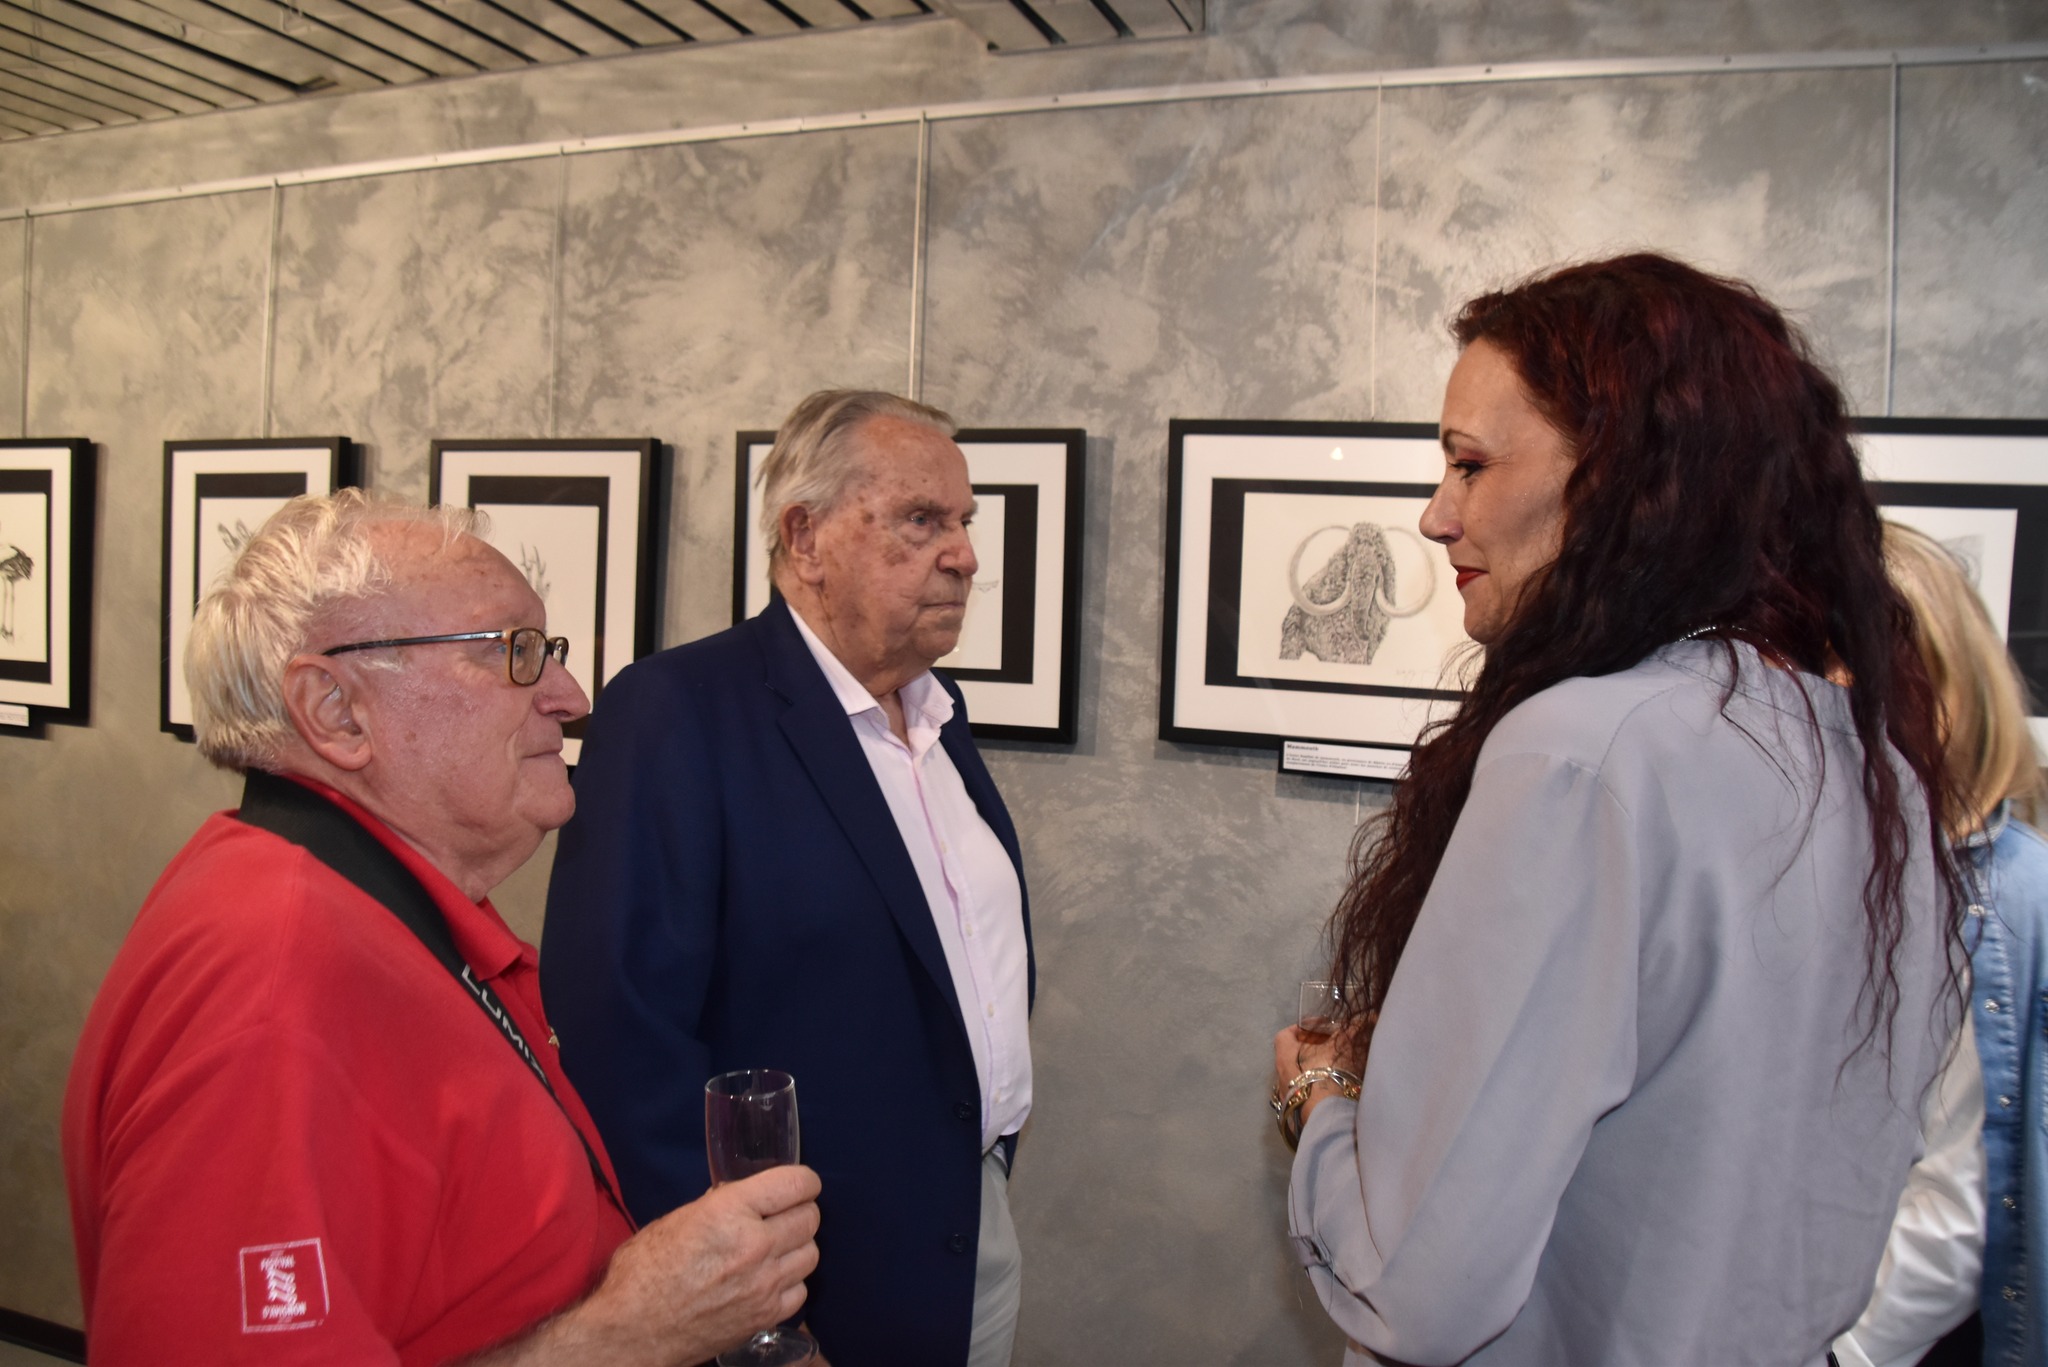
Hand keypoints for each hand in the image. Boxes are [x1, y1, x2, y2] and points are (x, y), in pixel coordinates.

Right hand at [466, 1165, 820, 1366]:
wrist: (631, 1332)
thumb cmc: (642, 1273)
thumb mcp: (675, 1221)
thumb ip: (717, 1205)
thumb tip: (743, 1198)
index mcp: (730, 1212)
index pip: (796, 1184)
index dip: (803, 1181)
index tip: (799, 1184)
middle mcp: (755, 1245)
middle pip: (810, 1217)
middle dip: (800, 1211)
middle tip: (783, 1215)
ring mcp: (765, 1284)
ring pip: (811, 1253)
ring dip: (797, 1247)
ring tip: (776, 1248)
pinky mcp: (766, 1316)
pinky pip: (801, 1290)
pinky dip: (791, 1283)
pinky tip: (769, 1280)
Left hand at [1272, 1021, 1370, 1130]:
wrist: (1329, 1115)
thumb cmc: (1329, 1072)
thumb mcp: (1344, 1044)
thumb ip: (1354, 1028)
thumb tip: (1368, 1014)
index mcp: (1284, 1056)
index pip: (1286, 1035)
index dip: (1302, 1027)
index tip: (1321, 1026)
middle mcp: (1281, 1077)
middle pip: (1294, 1056)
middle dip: (1314, 1049)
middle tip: (1334, 1045)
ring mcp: (1289, 1097)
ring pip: (1302, 1076)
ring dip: (1318, 1069)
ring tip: (1341, 1065)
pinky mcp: (1300, 1114)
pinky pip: (1310, 1093)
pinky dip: (1321, 1086)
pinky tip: (1339, 1086)